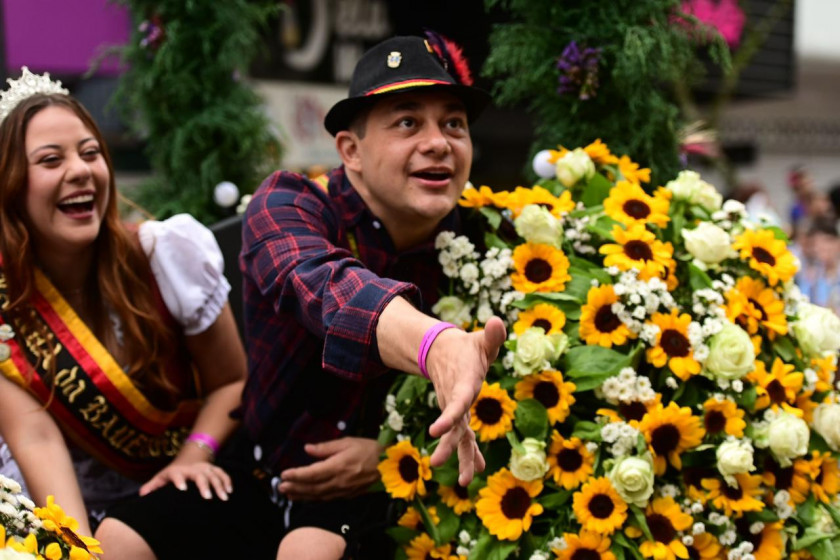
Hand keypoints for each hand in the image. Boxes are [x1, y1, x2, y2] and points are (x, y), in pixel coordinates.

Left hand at [139, 460, 232, 500]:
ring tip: (223, 498)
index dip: (179, 480)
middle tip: (207, 498)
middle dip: (204, 486)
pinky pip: (222, 473)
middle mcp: (192, 468)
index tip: (182, 489)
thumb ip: (152, 486)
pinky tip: (229, 491)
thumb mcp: (161, 478)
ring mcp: (204, 468)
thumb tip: (142, 494)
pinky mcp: (213, 469)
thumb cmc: (172, 475)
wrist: (187, 461)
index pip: (176, 473)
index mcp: (177, 471)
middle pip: (199, 475)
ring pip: (214, 474)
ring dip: (219, 486)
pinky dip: (227, 481)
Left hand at [278, 437, 381, 500]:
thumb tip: (307, 449)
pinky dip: (314, 499)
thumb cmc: (369, 449)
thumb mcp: (348, 442)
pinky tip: (307, 497)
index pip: (311, 473)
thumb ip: (326, 447)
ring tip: (288, 494)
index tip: (284, 474)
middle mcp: (338, 481)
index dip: (296, 475)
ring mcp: (343, 491)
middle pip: (312, 487)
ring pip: (318, 495)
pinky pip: (327, 498)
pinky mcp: (347, 495)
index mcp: (337, 466)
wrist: (390, 467)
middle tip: (280, 487)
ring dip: (301, 496)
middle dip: (294, 488)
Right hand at [425, 316, 505, 484]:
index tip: (435, 430)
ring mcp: (456, 410)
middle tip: (439, 463)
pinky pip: (465, 437)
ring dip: (461, 457)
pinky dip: (471, 453)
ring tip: (465, 481)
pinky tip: (476, 471)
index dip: (447, 415)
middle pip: (453, 426)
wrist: (445, 353)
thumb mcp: (482, 340)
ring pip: (458, 437)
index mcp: (462, 383)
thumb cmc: (468, 348)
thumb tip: (497, 321)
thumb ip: (492, 335)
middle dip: (448, 445)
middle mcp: (456, 400)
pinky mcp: (460, 416)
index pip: (455, 401)